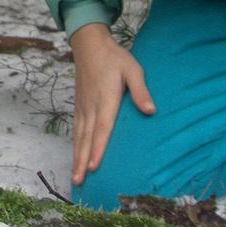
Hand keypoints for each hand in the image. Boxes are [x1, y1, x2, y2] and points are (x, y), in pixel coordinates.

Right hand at [69, 24, 152, 185]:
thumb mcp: (133, 70)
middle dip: (82, 161)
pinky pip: (76, 130)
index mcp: (106, 99)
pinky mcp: (79, 106)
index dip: (98, 149)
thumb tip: (150, 111)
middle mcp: (92, 106)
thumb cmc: (115, 58)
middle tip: (79, 182)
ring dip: (76, 157)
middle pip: (86, 139)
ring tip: (75, 177)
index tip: (93, 166)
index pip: (102, 129)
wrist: (90, 45)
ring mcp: (83, 107)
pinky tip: (75, 156)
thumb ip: (141, 91)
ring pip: (79, 137)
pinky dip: (75, 145)